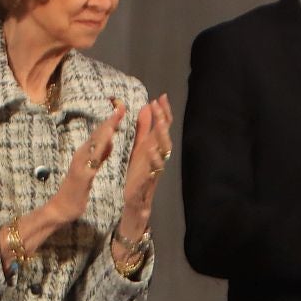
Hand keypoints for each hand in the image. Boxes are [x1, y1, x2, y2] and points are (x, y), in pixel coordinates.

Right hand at [45, 103, 126, 228]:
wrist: (61, 209)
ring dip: (106, 129)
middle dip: (110, 119)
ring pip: (95, 143)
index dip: (111, 121)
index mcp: (86, 154)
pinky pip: (93, 159)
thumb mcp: (92, 169)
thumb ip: (100, 156)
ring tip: (117, 116)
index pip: (101, 134)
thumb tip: (110, 140)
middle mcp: (82, 154)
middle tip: (122, 105)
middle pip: (98, 134)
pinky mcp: (82, 174)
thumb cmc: (76, 191)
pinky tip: (109, 140)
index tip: (122, 108)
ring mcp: (81, 163)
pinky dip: (101, 148)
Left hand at [117, 94, 172, 238]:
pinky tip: (150, 151)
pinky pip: (154, 171)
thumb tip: (147, 107)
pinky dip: (154, 160)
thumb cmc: (138, 175)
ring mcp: (154, 170)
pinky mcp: (148, 183)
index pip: (163, 127)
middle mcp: (157, 158)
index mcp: (154, 149)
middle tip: (159, 105)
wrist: (135, 203)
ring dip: (162, 138)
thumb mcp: (139, 149)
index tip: (161, 97)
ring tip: (160, 124)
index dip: (163, 112)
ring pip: (164, 153)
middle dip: (163, 120)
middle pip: (165, 136)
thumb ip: (144, 129)